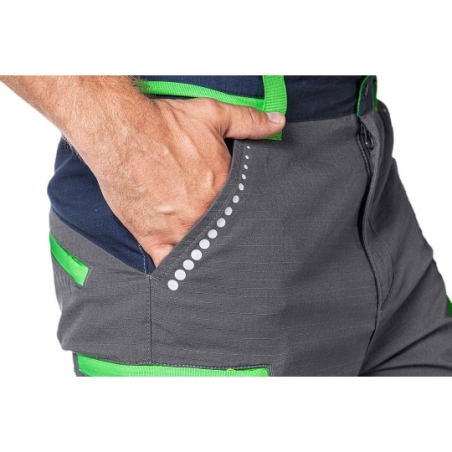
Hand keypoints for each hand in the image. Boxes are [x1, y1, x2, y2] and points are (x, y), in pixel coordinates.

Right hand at [0, 76, 284, 266]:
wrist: (122, 133)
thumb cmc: (164, 125)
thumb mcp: (213, 116)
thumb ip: (250, 122)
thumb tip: (278, 122)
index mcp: (222, 189)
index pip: (243, 210)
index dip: (243, 212)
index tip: (244, 216)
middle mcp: (203, 214)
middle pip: (224, 234)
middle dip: (227, 234)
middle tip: (233, 239)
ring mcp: (178, 230)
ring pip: (201, 252)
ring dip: (208, 254)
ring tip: (215, 257)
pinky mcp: (152, 238)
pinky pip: (169, 264)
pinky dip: (179, 270)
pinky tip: (188, 274)